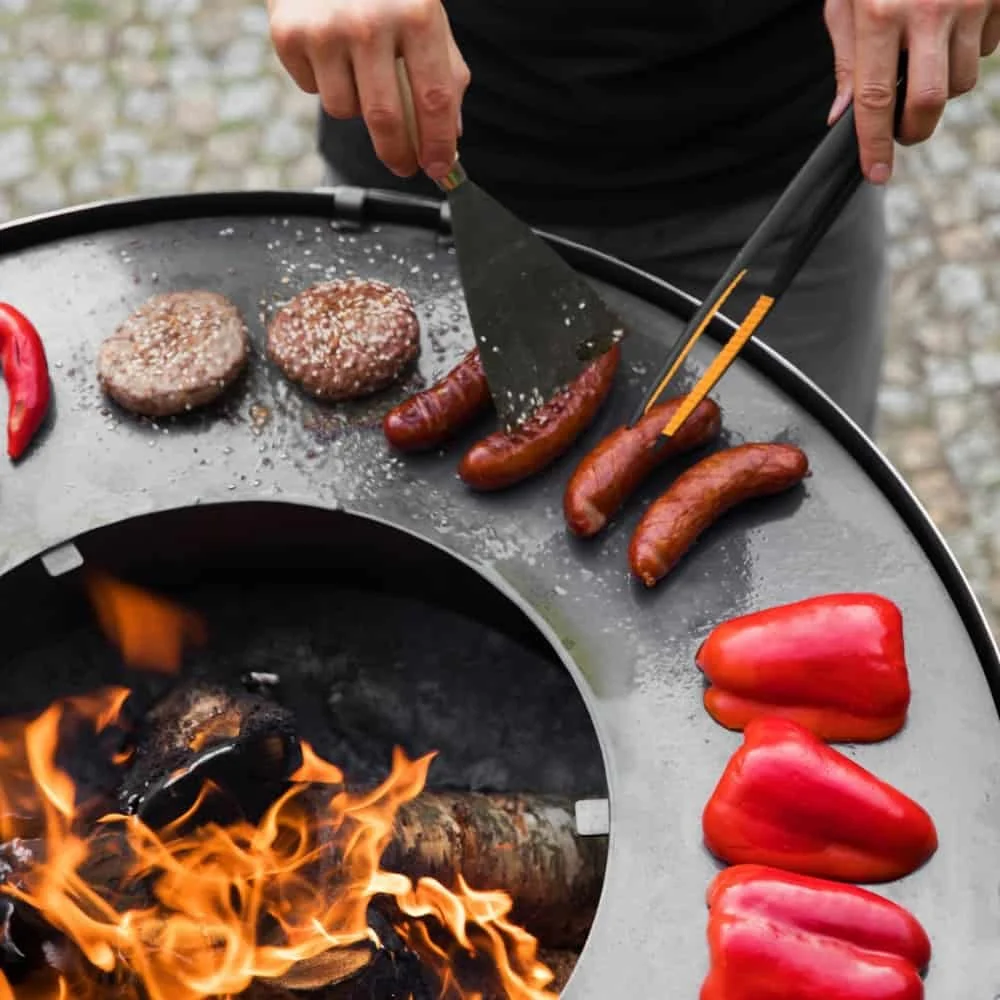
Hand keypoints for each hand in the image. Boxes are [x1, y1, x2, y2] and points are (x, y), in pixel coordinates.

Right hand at [268, 0, 470, 179]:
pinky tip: (329, 49)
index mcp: (417, 13)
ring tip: (358, 67)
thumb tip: (450, 136)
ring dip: (356, 105)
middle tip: (404, 165)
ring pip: (344, 110)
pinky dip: (323, 80)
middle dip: (397, 154)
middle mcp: (369, 21)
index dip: (438, 145)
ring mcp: (326, 28)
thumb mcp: (425, 13)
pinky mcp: (288, 33)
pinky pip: (312, 89)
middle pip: (385, 119)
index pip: (434, 100)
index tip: (440, 171)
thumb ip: (445, 73)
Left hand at [824, 0, 999, 183]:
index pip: (875, 99)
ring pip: (961, 80)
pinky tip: (951, 26)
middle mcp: (928, 9)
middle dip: (915, 130)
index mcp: (879, 13)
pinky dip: (966, 52)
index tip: (875, 175)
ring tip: (923, 60)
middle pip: (930, 101)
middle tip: (902, 134)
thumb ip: (847, 58)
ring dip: (941, 87)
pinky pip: (985, 48)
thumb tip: (843, 115)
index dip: (874, 144)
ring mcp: (970, 0)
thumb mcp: (847, 0)